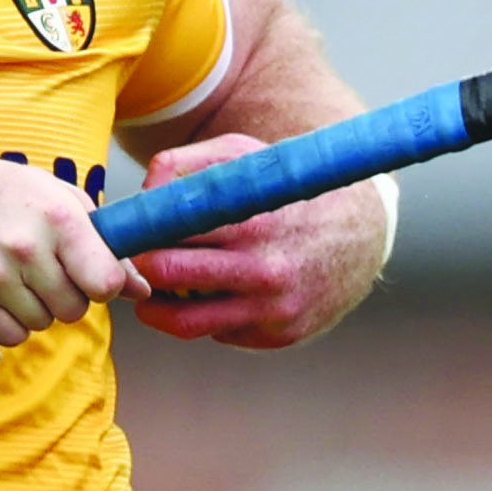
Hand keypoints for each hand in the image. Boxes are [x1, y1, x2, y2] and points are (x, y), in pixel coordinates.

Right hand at [0, 133, 145, 349]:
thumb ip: (103, 244)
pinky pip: (10, 336)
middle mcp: (25, 247)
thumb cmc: (1, 193)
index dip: (100, 285)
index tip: (85, 274)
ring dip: (35, 309)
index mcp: (58, 218)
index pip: (105, 282)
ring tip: (13, 276)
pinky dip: (9, 323)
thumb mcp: (58, 200)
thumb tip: (142, 290)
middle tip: (41, 271)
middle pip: (74, 309)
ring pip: (42, 324)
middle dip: (65, 296)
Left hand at [125, 131, 388, 347]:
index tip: (127, 229)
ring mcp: (272, 308)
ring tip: (152, 290)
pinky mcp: (279, 334)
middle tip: (133, 259)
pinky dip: (202, 317)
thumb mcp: (244, 157)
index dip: (137, 229)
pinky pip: (218, 333)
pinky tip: (207, 296)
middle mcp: (262, 268)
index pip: (166, 227)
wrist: (364, 234)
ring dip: (155, 307)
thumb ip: (185, 164)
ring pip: (183, 321)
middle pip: (165, 273)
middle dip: (140, 267)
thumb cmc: (285, 191)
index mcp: (250, 218)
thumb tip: (141, 195)